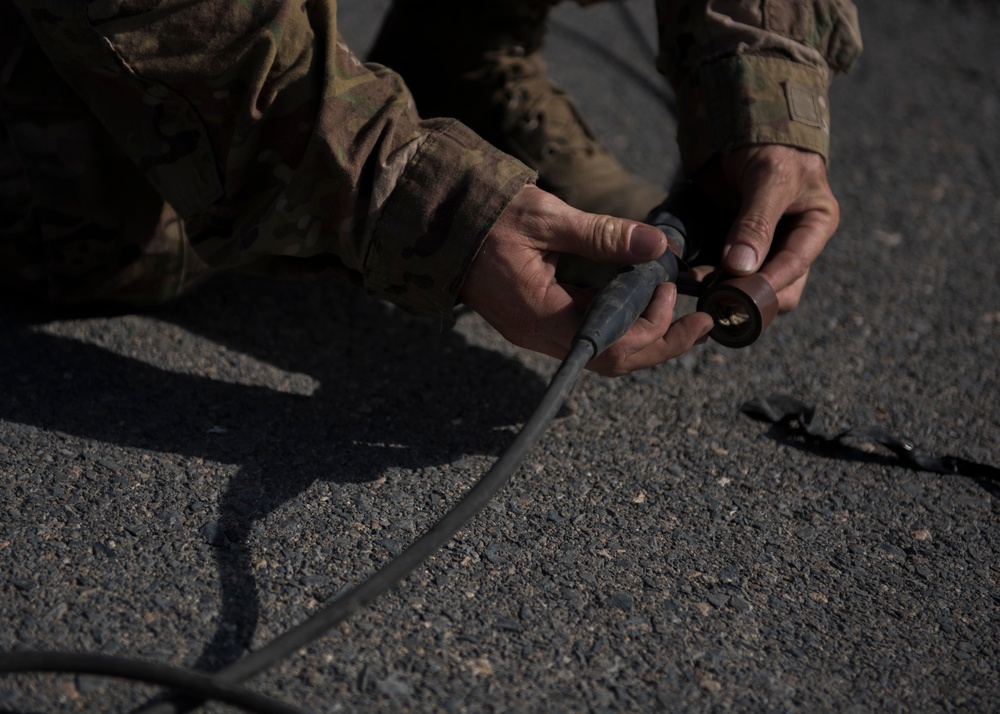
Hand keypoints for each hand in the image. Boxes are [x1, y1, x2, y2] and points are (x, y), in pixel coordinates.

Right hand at [459, 185, 713, 376]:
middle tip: (701, 321)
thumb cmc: (487, 217)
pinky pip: (586, 333)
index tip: (676, 294)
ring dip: (642, 333)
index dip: (653, 331)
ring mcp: (536, 330)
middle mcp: (538, 334)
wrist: (437, 222)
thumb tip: (658, 247)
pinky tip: (639, 297)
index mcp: (540, 315)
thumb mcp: (546, 219)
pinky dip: (618, 320)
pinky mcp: (537, 319)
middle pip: (611, 360)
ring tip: (673, 302)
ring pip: (600, 351)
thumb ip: (603, 235)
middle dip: (660, 344)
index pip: (610, 347)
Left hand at [697, 145, 839, 312]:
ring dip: (723, 290)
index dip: (769, 286)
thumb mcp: (770, 178)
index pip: (795, 266)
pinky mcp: (733, 245)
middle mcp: (791, 241)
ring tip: (699, 292)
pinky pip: (721, 270)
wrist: (742, 121)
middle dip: (748, 296)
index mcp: (814, 226)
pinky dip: (705, 277)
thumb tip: (741, 268)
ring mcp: (762, 246)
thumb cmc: (770, 144)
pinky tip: (688, 278)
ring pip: (747, 284)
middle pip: (776, 286)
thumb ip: (757, 223)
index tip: (742, 299)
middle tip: (718, 299)